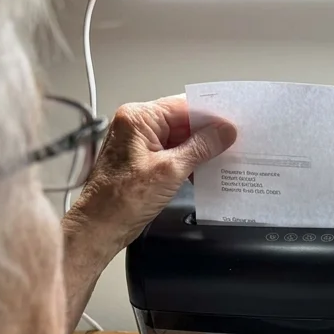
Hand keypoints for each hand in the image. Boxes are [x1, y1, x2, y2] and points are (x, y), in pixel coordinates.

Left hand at [68, 95, 236, 254]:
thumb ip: (201, 147)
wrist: (100, 227)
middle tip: (232, 143)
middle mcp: (135, 126)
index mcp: (137, 118)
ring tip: (222, 159)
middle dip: (207, 134)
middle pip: (182, 121)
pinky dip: (188, 161)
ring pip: (179, 138)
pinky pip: (171, 153)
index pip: (183, 106)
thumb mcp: (171, 170)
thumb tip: (224, 132)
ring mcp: (138, 143)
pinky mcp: (142, 161)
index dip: (211, 115)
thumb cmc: (121, 200)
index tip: (233, 125)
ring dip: (199, 150)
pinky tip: (204, 171)